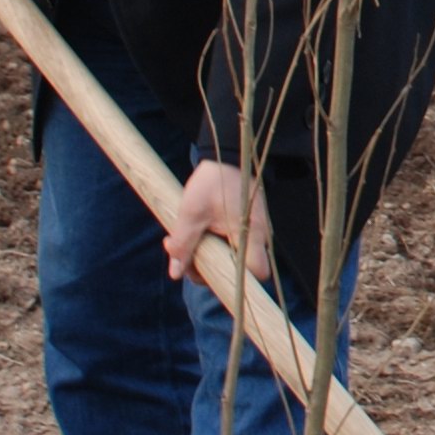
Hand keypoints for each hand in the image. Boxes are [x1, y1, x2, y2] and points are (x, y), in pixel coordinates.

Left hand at [165, 160, 268, 282]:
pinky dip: (214, 243)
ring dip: (209, 255)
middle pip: (239, 269)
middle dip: (209, 268)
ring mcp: (254, 229)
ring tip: (185, 241)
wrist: (226, 153)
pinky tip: (196, 232)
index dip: (237, 281)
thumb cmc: (212, 181)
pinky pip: (232, 243)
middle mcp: (258, 235)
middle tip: (185, 257)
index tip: (210, 272)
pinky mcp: (247, 223)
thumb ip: (184, 244)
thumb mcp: (192, 213)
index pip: (256, 273)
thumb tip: (176, 273)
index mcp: (250, 234)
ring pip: (233, 256)